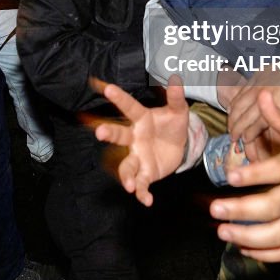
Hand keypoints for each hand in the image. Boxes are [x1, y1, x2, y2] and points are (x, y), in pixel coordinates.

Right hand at [93, 77, 189, 206]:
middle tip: (100, 132)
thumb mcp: (178, 111)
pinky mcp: (145, 173)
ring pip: (127, 166)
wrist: (179, 147)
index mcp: (141, 119)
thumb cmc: (173, 125)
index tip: (108, 88)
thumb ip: (176, 97)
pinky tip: (146, 201)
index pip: (129, 107)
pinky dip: (142, 193)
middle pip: (119, 135)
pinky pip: (141, 183)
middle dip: (109, 133)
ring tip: (129, 185)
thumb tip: (177, 79)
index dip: (119, 98)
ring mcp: (138, 156)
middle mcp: (134, 138)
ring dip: (126, 175)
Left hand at [208, 91, 279, 262]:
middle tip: (215, 209)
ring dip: (249, 237)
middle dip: (243, 211)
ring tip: (222, 232)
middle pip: (276, 207)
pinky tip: (243, 247)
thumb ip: (277, 116)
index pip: (279, 171)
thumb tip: (262, 95)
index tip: (230, 177)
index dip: (256, 175)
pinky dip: (266, 254)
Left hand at [227, 62, 279, 146]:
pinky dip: (249, 134)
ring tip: (235, 138)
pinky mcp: (271, 110)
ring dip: (237, 130)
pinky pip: (255, 125)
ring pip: (243, 118)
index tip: (232, 115)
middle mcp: (256, 88)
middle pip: (237, 107)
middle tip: (231, 130)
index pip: (239, 95)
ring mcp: (262, 99)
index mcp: (258, 78)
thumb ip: (270, 80)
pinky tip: (246, 140)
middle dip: (232, 120)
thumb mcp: (279, 71)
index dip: (234, 108)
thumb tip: (268, 86)